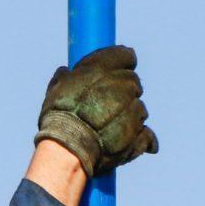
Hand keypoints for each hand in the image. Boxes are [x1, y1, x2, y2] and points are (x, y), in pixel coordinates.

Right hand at [35, 45, 158, 176]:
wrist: (67, 149)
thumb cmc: (58, 116)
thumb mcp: (56, 87)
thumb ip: (66, 76)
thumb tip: (65, 72)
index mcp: (106, 68)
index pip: (125, 56)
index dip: (121, 63)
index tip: (116, 70)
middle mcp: (124, 86)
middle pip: (133, 82)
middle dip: (123, 91)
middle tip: (107, 103)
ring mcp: (134, 111)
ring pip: (139, 108)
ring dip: (129, 114)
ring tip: (110, 127)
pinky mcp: (138, 136)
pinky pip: (148, 135)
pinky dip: (143, 138)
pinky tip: (132, 141)